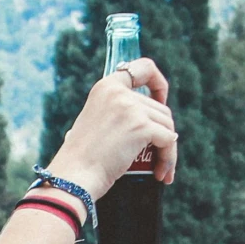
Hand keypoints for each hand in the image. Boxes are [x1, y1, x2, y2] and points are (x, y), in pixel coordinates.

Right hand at [44, 57, 177, 197]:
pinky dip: (168, 158)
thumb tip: (151, 125)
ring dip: (167, 150)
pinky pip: (169, 141)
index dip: (158, 83)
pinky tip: (160, 173)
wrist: (75, 176)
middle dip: (164, 134)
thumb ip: (116, 113)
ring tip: (159, 170)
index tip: (160, 101)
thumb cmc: (82, 159)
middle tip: (158, 157)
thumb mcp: (95, 122)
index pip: (143, 67)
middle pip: (160, 108)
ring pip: (168, 125)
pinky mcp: (141, 127)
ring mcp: (131, 108)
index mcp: (105, 87)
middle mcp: (118, 92)